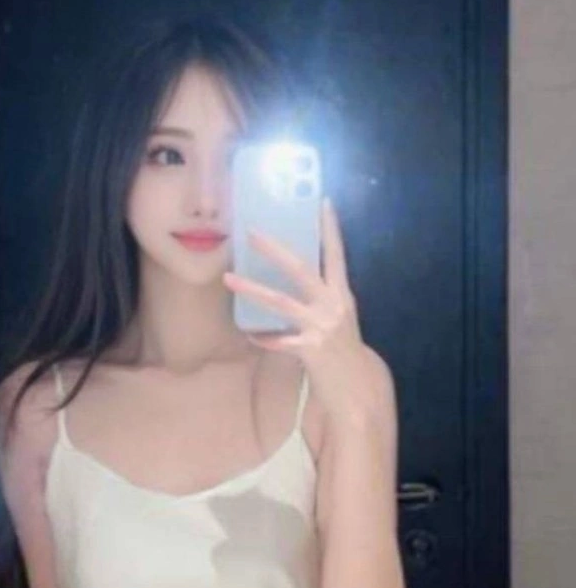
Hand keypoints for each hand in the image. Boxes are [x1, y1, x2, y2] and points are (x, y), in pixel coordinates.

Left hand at [222, 195, 385, 429]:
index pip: (336, 254)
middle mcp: (334, 305)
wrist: (358, 384)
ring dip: (253, 289)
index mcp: (341, 293)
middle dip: (275, 250)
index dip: (330, 228)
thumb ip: (318, 297)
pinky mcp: (311, 349)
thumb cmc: (342, 347)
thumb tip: (290, 277)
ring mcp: (322, 326)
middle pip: (301, 269)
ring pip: (281, 302)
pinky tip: (249, 333)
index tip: (323, 202)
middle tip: (251, 232)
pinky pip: (278, 340)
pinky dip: (264, 337)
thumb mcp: (337, 316)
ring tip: (228, 279)